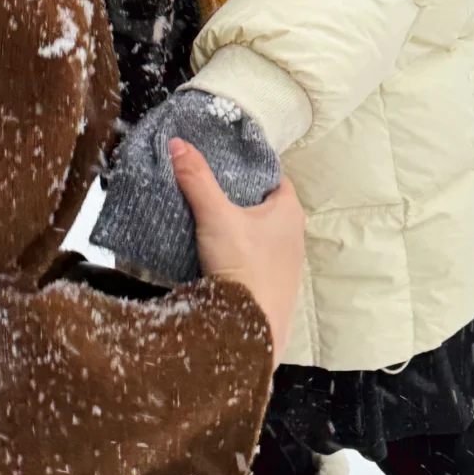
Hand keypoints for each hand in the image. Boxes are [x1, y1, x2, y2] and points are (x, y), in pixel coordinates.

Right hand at [170, 138, 304, 365]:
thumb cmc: (242, 265)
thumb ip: (197, 179)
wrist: (251, 331)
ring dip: (240, 226)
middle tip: (209, 186)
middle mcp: (295, 234)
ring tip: (208, 217)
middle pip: (265, 204)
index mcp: (289, 210)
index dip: (249, 167)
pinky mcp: (275, 286)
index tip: (223, 162)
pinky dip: (241, 250)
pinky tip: (218, 253)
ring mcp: (287, 263)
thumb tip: (177, 143)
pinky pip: (257, 257)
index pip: (272, 176)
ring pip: (261, 232)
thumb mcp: (215, 217)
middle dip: (240, 196)